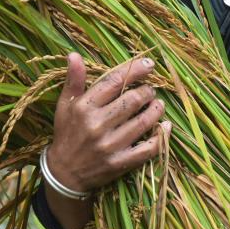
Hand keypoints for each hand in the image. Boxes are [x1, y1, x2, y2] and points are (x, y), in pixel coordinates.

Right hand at [46, 52, 171, 192]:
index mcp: (84, 108)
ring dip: (156, 109)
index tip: (149, 65)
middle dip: (147, 91)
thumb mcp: (65, 106)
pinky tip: (165, 126)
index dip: (134, 70)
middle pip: (132, 100)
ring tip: (158, 104)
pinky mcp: (120, 163)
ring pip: (143, 121)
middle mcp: (97, 125)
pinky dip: (161, 136)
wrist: (63, 174)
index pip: (114, 82)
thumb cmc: (67, 134)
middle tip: (150, 90)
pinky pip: (148, 149)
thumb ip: (74, 80)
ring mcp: (110, 145)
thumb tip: (74, 54)